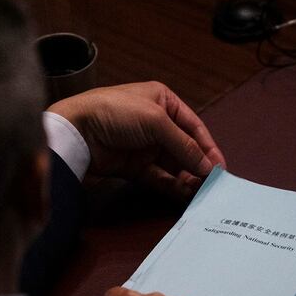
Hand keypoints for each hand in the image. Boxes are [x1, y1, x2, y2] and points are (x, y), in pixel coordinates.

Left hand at [47, 82, 225, 198]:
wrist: (75, 131)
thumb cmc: (114, 113)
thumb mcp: (156, 121)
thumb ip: (184, 145)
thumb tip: (207, 168)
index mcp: (163, 101)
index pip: (194, 126)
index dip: (208, 147)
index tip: (220, 169)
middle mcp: (155, 122)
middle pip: (185, 148)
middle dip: (198, 166)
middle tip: (211, 185)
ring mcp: (143, 145)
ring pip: (172, 165)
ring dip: (186, 178)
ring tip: (199, 192)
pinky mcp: (132, 166)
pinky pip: (158, 177)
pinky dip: (171, 186)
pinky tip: (183, 194)